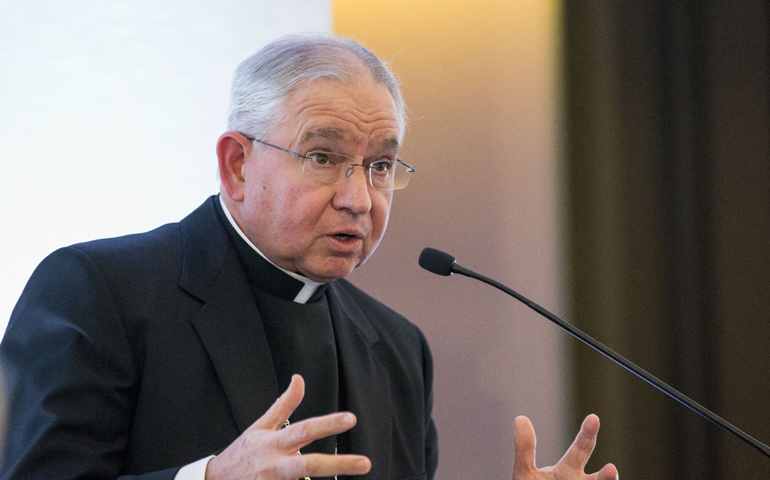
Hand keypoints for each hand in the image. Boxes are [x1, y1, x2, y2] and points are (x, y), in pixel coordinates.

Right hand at [206, 374, 371, 479]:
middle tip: (366, 463)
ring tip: (355, 473)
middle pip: (310, 465)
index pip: (305, 430)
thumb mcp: (260, 426)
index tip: (350, 418)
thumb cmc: (244, 453)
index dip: (328, 424)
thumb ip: (284, 404)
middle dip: (340, 464)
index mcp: (274, 443)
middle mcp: (276, 465)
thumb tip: (299, 378)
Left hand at [512, 414, 617, 479]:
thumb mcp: (525, 472)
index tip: (594, 417)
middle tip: (611, 469)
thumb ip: (524, 449)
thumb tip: (520, 418)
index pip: (581, 449)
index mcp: (569, 470)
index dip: (587, 434)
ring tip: (607, 477)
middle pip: (598, 479)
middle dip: (605, 476)